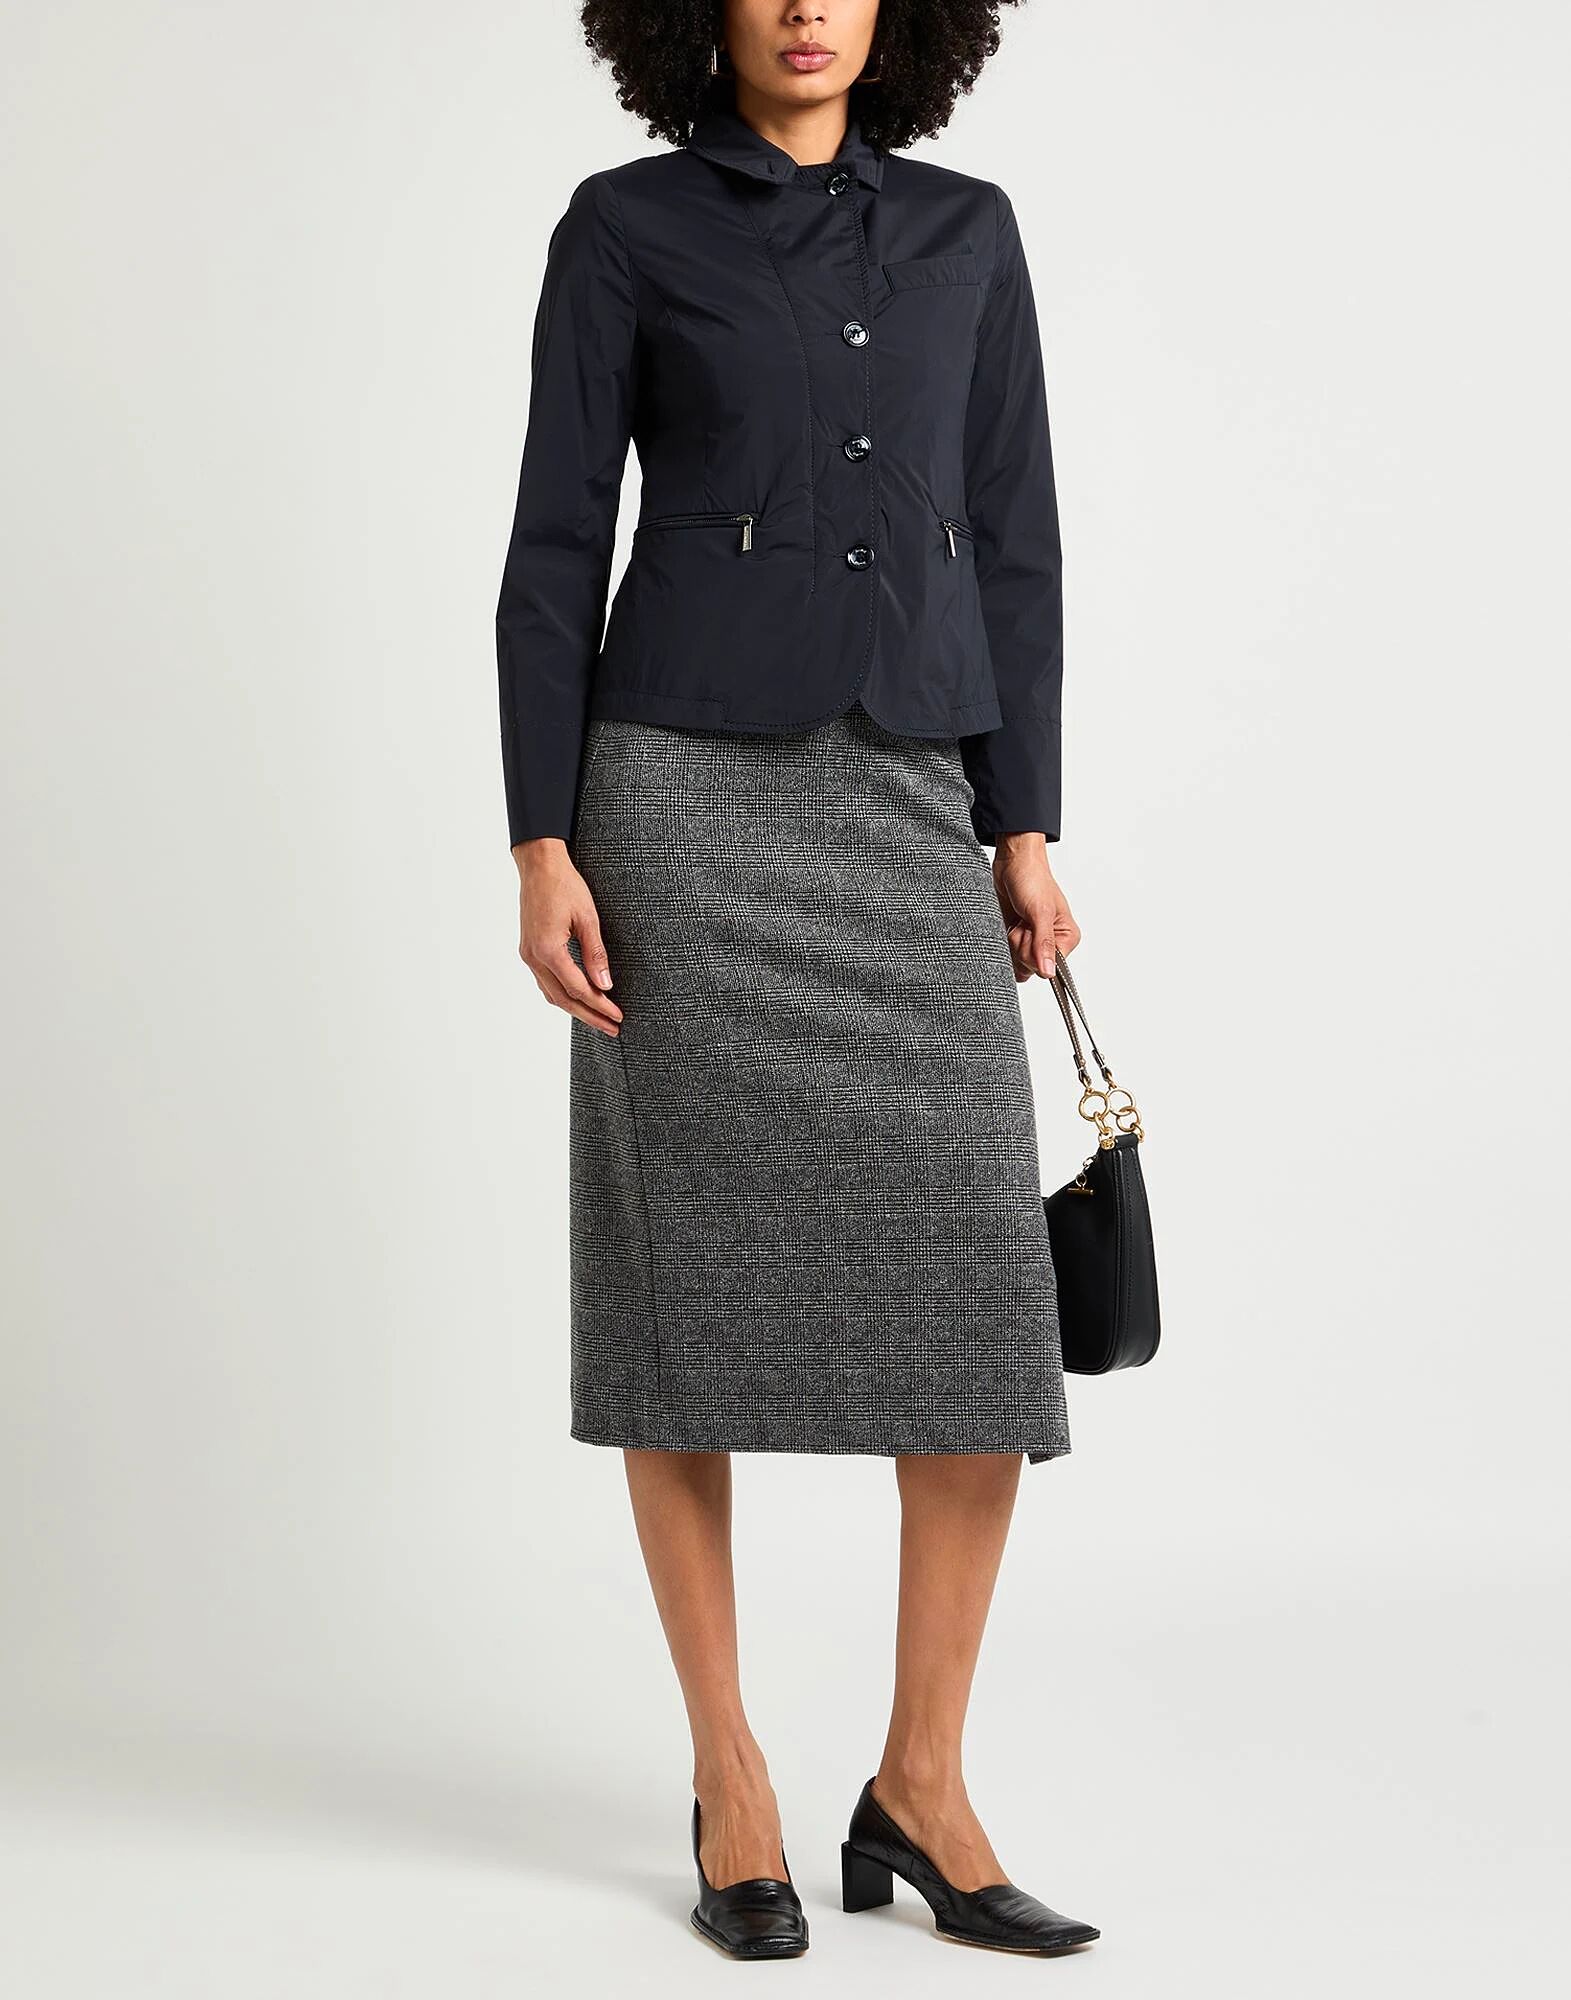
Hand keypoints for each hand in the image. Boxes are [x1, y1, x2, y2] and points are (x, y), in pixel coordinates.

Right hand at [514, 839, 622, 1035]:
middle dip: (589, 1015)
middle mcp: (533, 956)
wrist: (539, 866)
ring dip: (575, 1008)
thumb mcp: (587, 918)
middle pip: (563, 998)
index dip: (599, 1005)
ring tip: (599, 1019)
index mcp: (548, 949)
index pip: (577, 989)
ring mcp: (528, 954)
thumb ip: (595, 954)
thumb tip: (605, 984)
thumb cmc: (565, 885)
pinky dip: (562, 994)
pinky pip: (545, 981)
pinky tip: (578, 998)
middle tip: (612, 1028)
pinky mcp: (528, 949)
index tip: (618, 1016)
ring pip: (551, 993)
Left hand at [992, 832, 1080, 981]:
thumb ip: (1044, 943)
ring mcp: (1033, 942)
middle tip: (1024, 921)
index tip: (1031, 931)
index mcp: (1067, 937)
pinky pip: (1008, 956)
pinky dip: (1004, 942)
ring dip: (1012, 942)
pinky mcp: (1017, 939)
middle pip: (1031, 967)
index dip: (1035, 953)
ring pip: (1018, 964)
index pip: (1050, 967)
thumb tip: (1049, 972)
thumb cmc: (1032, 879)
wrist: (1012, 863)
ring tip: (1018, 921)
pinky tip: (1010, 925)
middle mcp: (1052, 942)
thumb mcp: (1040, 912)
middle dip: (1022, 945)